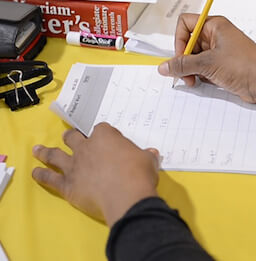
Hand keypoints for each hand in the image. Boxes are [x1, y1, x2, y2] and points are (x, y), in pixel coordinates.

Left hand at [32, 123, 159, 225]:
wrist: (126, 196)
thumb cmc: (139, 174)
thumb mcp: (148, 161)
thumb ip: (146, 156)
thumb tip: (151, 154)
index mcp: (106, 137)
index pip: (101, 129)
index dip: (104, 134)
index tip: (109, 139)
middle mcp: (86, 148)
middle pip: (73, 138)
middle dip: (71, 137)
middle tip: (69, 137)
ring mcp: (74, 166)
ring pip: (55, 155)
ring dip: (45, 152)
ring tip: (37, 149)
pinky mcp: (68, 185)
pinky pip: (50, 179)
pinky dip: (42, 175)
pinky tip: (35, 172)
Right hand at [158, 15, 255, 103]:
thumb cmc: (244, 66)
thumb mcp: (208, 64)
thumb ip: (183, 65)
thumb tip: (164, 67)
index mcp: (215, 25)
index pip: (185, 23)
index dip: (179, 40)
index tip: (181, 56)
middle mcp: (217, 35)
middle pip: (187, 42)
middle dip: (184, 60)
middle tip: (185, 75)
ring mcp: (220, 50)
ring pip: (194, 57)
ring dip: (190, 70)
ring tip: (194, 82)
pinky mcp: (223, 64)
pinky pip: (203, 67)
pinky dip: (200, 75)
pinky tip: (203, 83)